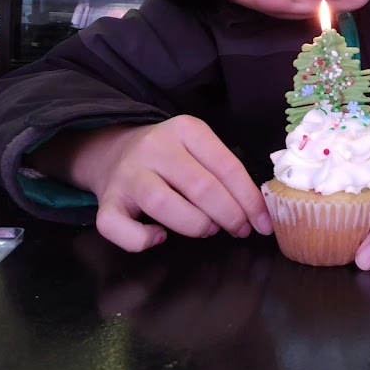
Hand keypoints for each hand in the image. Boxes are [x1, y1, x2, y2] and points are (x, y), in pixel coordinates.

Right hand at [31, 117, 273, 251]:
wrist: (114, 151)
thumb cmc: (170, 157)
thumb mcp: (198, 150)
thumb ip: (223, 172)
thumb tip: (256, 212)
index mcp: (186, 129)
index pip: (226, 166)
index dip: (249, 199)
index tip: (262, 223)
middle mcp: (155, 147)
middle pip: (200, 186)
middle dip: (229, 215)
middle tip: (239, 229)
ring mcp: (128, 173)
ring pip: (162, 203)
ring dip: (194, 225)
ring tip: (207, 229)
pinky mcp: (106, 199)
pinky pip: (116, 225)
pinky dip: (140, 239)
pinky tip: (159, 237)